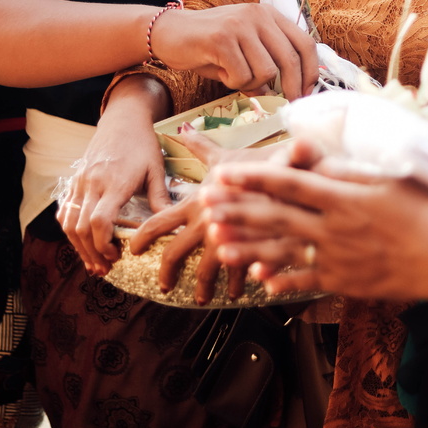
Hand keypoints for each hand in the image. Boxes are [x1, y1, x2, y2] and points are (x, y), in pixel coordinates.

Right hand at [57, 78, 171, 275]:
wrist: (122, 118)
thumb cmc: (143, 142)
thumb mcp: (156, 168)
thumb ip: (159, 197)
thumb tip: (171, 226)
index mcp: (115, 182)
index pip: (100, 221)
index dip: (104, 244)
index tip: (117, 257)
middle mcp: (93, 183)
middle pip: (82, 228)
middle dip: (91, 253)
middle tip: (105, 268)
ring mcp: (81, 181)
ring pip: (69, 222)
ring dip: (79, 247)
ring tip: (94, 262)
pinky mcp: (75, 180)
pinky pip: (65, 210)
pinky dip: (69, 230)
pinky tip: (81, 243)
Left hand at [128, 128, 282, 301]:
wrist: (293, 172)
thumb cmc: (257, 164)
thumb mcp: (225, 157)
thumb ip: (201, 147)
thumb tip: (183, 129)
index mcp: (197, 202)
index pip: (159, 222)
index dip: (142, 238)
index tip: (133, 250)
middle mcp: (207, 222)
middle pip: (174, 254)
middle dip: (166, 274)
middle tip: (164, 286)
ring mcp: (228, 238)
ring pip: (206, 271)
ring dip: (203, 287)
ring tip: (202, 298)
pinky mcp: (250, 249)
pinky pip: (239, 273)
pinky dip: (236, 283)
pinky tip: (238, 291)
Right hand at [151, 3, 318, 100]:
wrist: (168, 33)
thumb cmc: (209, 47)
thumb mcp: (245, 50)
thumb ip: (268, 63)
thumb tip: (291, 92)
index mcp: (269, 15)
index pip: (305, 43)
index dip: (310, 72)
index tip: (306, 93)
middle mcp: (259, 15)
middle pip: (290, 59)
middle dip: (290, 88)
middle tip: (283, 103)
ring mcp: (240, 25)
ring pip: (266, 71)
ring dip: (252, 84)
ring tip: (234, 76)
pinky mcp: (222, 38)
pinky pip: (242, 75)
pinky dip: (233, 83)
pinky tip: (220, 72)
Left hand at [203, 162, 427, 300]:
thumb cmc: (423, 208)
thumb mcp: (386, 177)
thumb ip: (346, 169)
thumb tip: (314, 156)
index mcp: (342, 196)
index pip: (288, 183)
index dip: (253, 177)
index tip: (225, 173)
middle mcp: (333, 227)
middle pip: (276, 217)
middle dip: (237, 210)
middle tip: (206, 205)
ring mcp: (337, 257)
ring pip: (282, 251)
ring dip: (247, 247)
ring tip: (217, 243)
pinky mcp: (344, 282)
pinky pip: (306, 280)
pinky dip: (282, 279)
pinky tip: (259, 280)